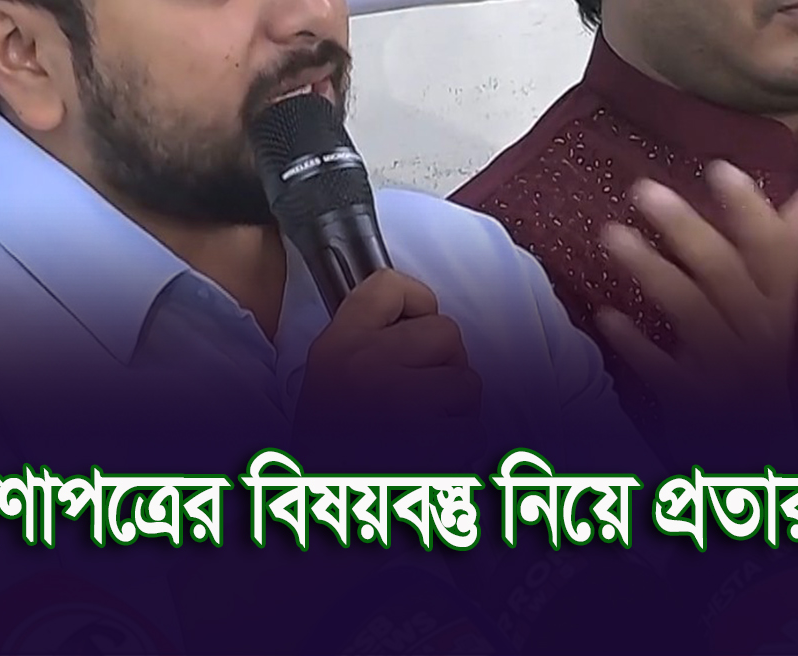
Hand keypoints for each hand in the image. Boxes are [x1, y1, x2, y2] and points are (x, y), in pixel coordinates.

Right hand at [296, 270, 483, 463]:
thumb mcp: (327, 385)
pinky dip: (462, 448)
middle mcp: (363, 366)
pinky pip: (473, 430)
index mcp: (335, 349)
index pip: (387, 285)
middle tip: (419, 398)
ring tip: (425, 433)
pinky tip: (432, 459)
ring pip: (468, 382)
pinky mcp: (427, 443)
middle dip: (446, 364)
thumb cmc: (334, 455)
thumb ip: (366, 346)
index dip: (417, 301)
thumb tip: (422, 318)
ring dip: (458, 410)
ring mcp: (397, 403)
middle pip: (446, 332)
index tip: (416, 327)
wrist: (325, 513)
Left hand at [594, 161, 797, 435]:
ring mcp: (731, 373)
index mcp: (774, 313)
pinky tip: (607, 318)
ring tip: (609, 234)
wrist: (760, 459)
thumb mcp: (774, 315)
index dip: (751, 213)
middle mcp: (759, 339)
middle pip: (729, 279)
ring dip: (654, 272)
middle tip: (643, 189)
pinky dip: (639, 347)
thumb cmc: (757, 370)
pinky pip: (669, 375)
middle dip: (689, 231)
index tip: (721, 168)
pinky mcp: (701, 407)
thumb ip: (785, 255)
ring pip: (696, 317)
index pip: (773, 253)